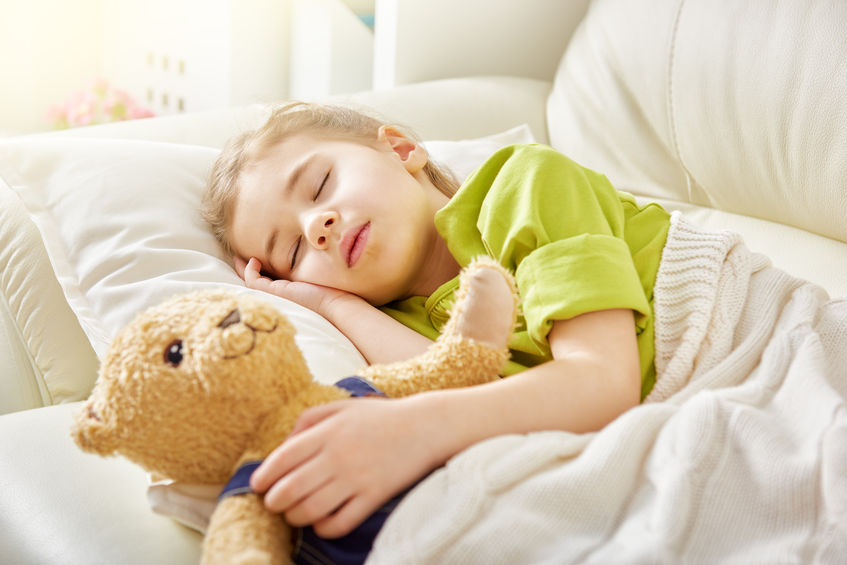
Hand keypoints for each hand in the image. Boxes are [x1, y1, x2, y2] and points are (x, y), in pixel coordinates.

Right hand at [234, 256, 353, 315]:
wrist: (334, 303)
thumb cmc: (328, 292)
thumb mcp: (310, 280)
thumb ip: (301, 273)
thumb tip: (303, 257)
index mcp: (287, 295)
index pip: (267, 284)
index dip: (258, 273)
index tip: (253, 261)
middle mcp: (278, 298)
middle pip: (255, 285)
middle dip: (244, 272)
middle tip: (237, 259)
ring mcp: (274, 297)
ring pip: (251, 285)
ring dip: (243, 270)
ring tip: (239, 258)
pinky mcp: (274, 293)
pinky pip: (253, 281)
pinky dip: (249, 271)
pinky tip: (253, 260)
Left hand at [249, 396, 440, 538]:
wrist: (425, 427)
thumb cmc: (380, 417)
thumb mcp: (342, 407)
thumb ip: (309, 420)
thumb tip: (282, 446)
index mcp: (327, 432)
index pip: (282, 459)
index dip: (264, 476)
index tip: (258, 485)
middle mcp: (338, 456)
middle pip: (290, 489)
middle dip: (274, 501)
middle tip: (274, 502)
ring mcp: (356, 479)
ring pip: (310, 510)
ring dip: (294, 516)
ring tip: (294, 513)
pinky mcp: (374, 497)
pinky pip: (340, 522)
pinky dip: (323, 528)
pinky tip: (321, 522)